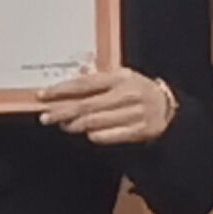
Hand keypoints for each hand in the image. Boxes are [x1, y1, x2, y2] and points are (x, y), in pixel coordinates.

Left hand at [39, 66, 177, 145]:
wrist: (168, 108)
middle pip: (85, 105)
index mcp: (121, 77)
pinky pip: (107, 136)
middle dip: (61, 112)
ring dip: (74, 125)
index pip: (84, 83)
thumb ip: (98, 80)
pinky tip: (86, 132)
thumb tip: (69, 84)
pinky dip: (93, 135)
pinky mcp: (138, 130)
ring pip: (93, 122)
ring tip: (64, 125)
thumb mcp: (122, 77)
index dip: (61, 90)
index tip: (44, 96)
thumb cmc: (139, 90)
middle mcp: (127, 94)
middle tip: (46, 117)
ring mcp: (133, 113)